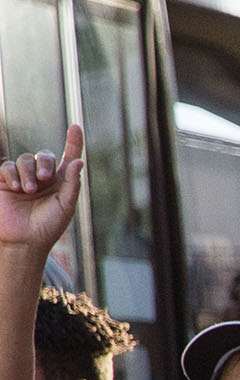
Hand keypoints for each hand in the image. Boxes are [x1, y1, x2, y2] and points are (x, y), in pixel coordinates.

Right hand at [0, 124, 83, 255]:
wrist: (24, 241)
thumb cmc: (48, 226)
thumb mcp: (66, 205)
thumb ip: (72, 183)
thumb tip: (79, 160)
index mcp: (61, 182)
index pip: (68, 157)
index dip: (73, 142)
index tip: (76, 127)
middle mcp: (42, 178)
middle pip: (43, 155)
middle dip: (44, 162)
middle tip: (45, 179)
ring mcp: (23, 179)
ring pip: (24, 159)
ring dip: (27, 172)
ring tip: (28, 190)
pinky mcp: (4, 182)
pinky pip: (6, 167)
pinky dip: (11, 174)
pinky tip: (15, 187)